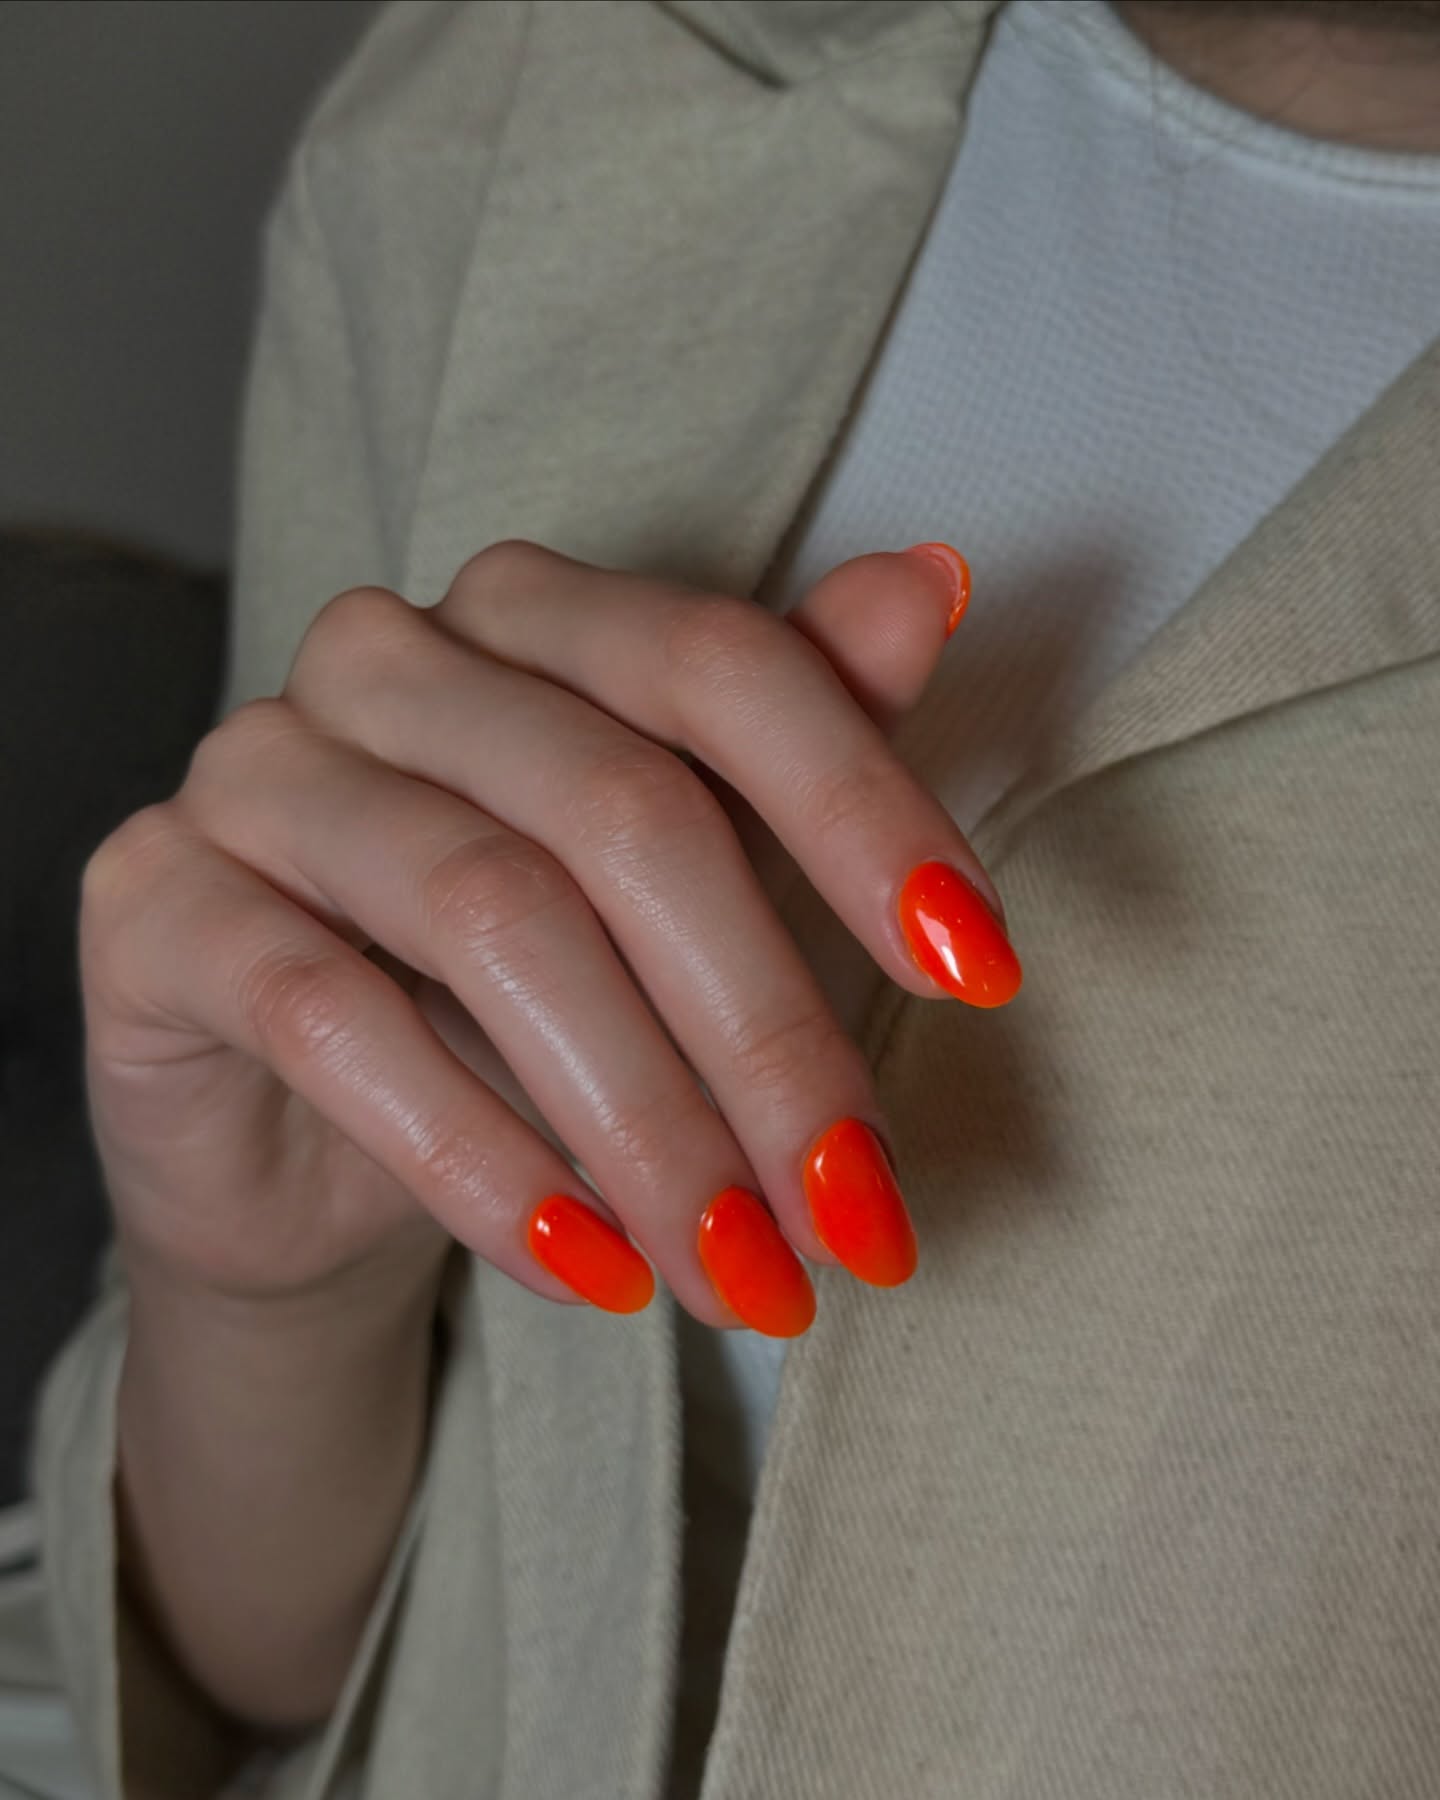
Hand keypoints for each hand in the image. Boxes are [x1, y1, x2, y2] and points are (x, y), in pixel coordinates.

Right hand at [80, 540, 1017, 1335]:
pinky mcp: (158, 903)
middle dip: (765, 1032)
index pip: (722, 668)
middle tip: (854, 1208)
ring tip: (740, 1272)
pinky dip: (478, 1158)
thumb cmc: (533, 995)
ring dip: (644, 1124)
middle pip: (621, 812)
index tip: (982, 978)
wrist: (324, 1146)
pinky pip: (331, 1018)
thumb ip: (801, 734)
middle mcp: (389, 661)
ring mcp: (258, 769)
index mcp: (534, 618)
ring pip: (491, 918)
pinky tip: (587, 1268)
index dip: (864, 815)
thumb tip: (937, 581)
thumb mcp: (690, 878)